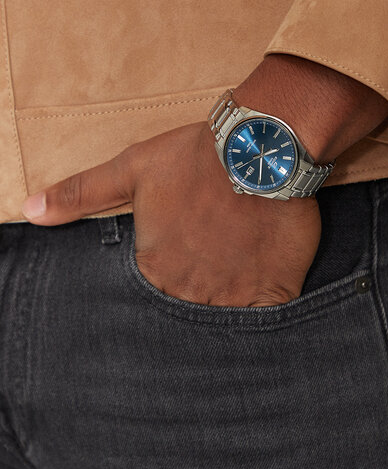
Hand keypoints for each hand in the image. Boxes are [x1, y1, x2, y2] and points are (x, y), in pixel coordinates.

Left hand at [20, 121, 321, 305]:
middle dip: (198, 298)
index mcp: (156, 268)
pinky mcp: (274, 291)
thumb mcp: (132, 169)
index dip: (169, 283)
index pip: (152, 300)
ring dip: (228, 307)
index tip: (183, 267)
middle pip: (190, 313)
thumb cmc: (195, 158)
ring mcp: (234, 295)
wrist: (260, 147)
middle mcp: (191, 291)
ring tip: (235, 282)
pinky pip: (267, 321)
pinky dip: (264, 315)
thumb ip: (81, 194)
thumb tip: (31, 211)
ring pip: (226, 320)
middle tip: (212, 272)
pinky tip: (263, 298)